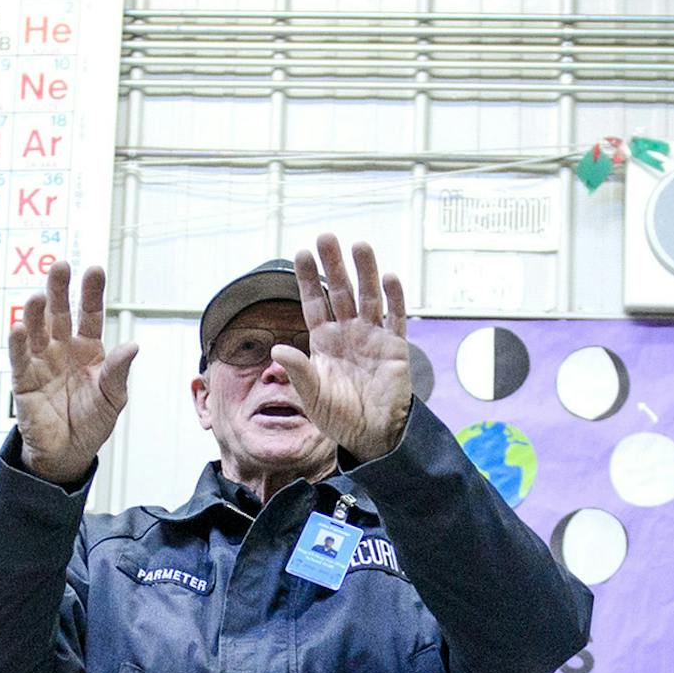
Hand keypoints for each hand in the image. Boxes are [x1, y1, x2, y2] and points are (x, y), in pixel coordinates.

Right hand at [10, 262, 139, 484]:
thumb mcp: (113, 397)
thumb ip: (118, 371)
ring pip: (37, 330)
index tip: (94, 270)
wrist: (68, 453)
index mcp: (88, 349)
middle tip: (60, 266)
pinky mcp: (23, 381)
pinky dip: (18, 343)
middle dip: (59, 290)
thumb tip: (133, 345)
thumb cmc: (92, 422)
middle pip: (60, 313)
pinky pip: (19, 358)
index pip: (89, 314)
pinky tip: (19, 328)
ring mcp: (41, 362)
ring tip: (36, 297)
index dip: (91, 293)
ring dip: (35, 312)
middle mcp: (62, 349)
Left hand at [272, 234, 411, 461]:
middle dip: (334, 264)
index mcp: (324, 341)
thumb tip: (278, 348)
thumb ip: (298, 371)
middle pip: (341, 291)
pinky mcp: (395, 347)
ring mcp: (372, 337)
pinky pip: (395, 318)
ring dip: (364, 271)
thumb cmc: (338, 416)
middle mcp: (348, 333)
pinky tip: (389, 277)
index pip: (315, 302)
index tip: (302, 252)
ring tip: (359, 245)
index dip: (309, 279)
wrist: (370, 435)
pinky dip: (393, 298)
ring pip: (368, 297)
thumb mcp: (312, 395)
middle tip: (327, 237)